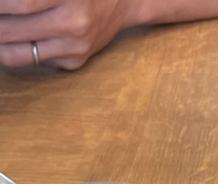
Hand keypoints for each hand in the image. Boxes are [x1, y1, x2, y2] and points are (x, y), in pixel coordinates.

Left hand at [0, 0, 132, 69]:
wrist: (123, 3)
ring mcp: (74, 48)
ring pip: (17, 54)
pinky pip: (36, 60)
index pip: (17, 4)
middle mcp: (73, 25)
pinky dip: (17, 48)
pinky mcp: (75, 62)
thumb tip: (2, 6)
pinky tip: (16, 36)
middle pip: (9, 31)